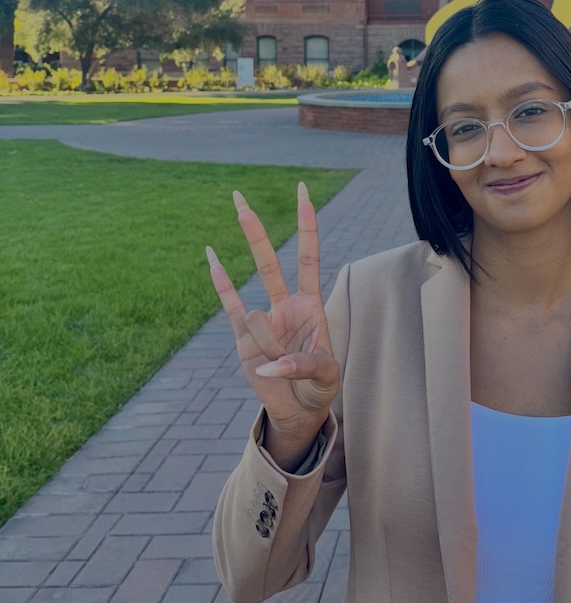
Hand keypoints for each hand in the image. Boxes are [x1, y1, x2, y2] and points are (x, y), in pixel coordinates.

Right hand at [207, 182, 340, 436]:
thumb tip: (272, 364)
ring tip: (279, 369)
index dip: (306, 225)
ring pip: (254, 311)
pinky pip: (231, 307)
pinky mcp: (242, 337)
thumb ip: (304, 365)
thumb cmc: (319, 387)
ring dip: (268, 344)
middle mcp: (285, 304)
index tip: (302, 193)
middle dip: (254, 230)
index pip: (308, 257)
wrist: (298, 409)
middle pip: (269, 259)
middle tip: (239, 197)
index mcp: (311, 304)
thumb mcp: (326, 375)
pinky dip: (221, 283)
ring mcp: (263, 318)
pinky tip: (212, 255)